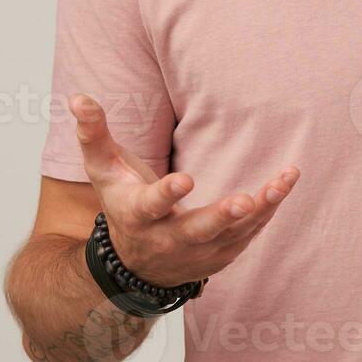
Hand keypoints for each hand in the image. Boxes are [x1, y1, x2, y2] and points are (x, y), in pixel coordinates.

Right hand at [70, 93, 297, 287]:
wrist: (134, 264)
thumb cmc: (121, 202)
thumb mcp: (103, 170)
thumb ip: (94, 133)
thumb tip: (78, 97)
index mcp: (139, 215)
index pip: (152, 206)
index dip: (167, 195)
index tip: (186, 179)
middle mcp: (168, 239)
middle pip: (198, 231)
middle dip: (221, 217)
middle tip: (245, 201)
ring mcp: (198, 252)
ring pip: (233, 234)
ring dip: (261, 209)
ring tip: (283, 181)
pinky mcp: (221, 255)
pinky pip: (249, 235)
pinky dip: (269, 212)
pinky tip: (284, 185)